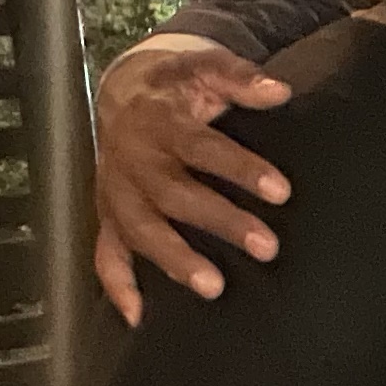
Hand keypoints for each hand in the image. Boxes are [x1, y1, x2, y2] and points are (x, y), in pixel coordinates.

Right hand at [94, 35, 295, 320]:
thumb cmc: (179, 87)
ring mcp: (116, 191)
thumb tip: (279, 90)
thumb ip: (240, 78)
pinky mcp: (108, 215)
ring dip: (174, 259)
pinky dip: (117, 285)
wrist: (124, 91)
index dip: (240, 168)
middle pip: (175, 194)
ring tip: (214, 288)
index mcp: (159, 121)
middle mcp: (133, 159)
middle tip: (268, 247)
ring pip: (140, 229)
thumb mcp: (205, 68)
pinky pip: (105, 253)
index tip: (281, 191)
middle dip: (220, 221)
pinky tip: (139, 317)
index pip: (201, 147)